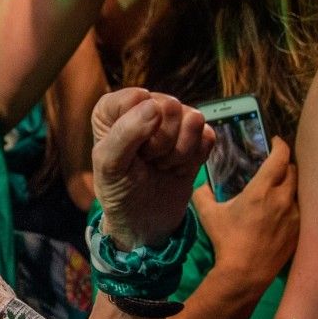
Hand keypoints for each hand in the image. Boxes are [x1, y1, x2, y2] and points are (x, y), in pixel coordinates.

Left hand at [90, 89, 213, 249]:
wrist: (145, 221)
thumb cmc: (119, 190)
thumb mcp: (109, 165)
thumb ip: (125, 132)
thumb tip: (154, 105)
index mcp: (113, 109)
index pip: (137, 97)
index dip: (137, 128)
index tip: (129, 151)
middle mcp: (144, 106)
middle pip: (169, 106)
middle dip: (160, 143)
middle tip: (147, 160)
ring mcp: (173, 120)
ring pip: (193, 119)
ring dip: (177, 153)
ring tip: (160, 165)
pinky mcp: (196, 136)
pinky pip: (208, 135)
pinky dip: (194, 159)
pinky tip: (177, 168)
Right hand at [191, 138, 297, 290]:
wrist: (246, 273)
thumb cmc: (226, 241)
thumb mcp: (208, 215)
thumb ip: (203, 194)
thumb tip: (203, 185)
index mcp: (261, 190)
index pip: (280, 157)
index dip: (280, 145)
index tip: (276, 141)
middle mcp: (283, 199)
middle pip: (293, 170)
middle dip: (285, 164)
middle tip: (274, 165)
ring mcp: (294, 215)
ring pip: (298, 190)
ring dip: (289, 185)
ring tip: (278, 189)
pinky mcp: (299, 230)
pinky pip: (299, 209)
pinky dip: (291, 204)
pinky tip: (280, 212)